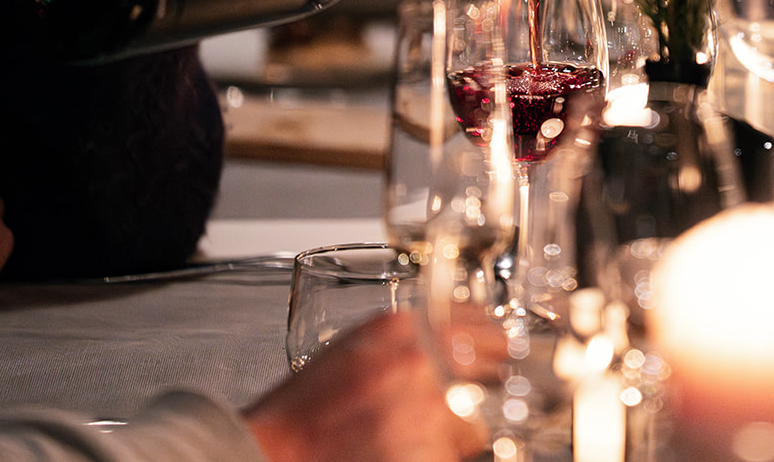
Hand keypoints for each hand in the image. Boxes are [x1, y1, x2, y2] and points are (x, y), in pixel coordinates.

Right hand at [245, 310, 485, 461]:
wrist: (276, 450)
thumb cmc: (310, 406)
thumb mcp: (364, 347)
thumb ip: (414, 338)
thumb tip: (465, 342)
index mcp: (404, 328)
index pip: (486, 325)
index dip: (495, 347)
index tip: (498, 357)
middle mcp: (421, 363)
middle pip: (495, 374)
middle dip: (484, 392)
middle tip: (461, 407)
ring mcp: (427, 412)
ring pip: (479, 426)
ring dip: (458, 435)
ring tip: (417, 438)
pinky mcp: (427, 456)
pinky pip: (455, 458)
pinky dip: (437, 458)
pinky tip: (405, 453)